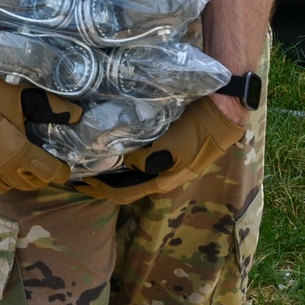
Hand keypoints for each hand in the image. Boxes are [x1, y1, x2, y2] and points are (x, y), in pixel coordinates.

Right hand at [0, 63, 76, 192]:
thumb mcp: (24, 97)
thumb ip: (52, 107)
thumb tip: (78, 115)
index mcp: (18, 153)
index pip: (48, 172)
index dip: (60, 172)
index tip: (65, 169)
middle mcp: (1, 169)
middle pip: (27, 183)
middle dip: (40, 177)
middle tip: (45, 167)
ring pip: (5, 188)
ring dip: (17, 181)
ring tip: (21, 169)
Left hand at [73, 97, 245, 202]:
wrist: (224, 110)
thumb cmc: (199, 129)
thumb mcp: (171, 146)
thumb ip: (146, 159)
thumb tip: (125, 163)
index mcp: (164, 181)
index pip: (123, 194)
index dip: (100, 190)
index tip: (79, 183)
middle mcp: (164, 175)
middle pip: (127, 187)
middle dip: (103, 183)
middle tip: (80, 174)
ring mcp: (168, 163)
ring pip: (133, 173)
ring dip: (113, 171)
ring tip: (93, 161)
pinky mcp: (171, 148)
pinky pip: (141, 159)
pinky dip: (125, 157)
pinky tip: (115, 147)